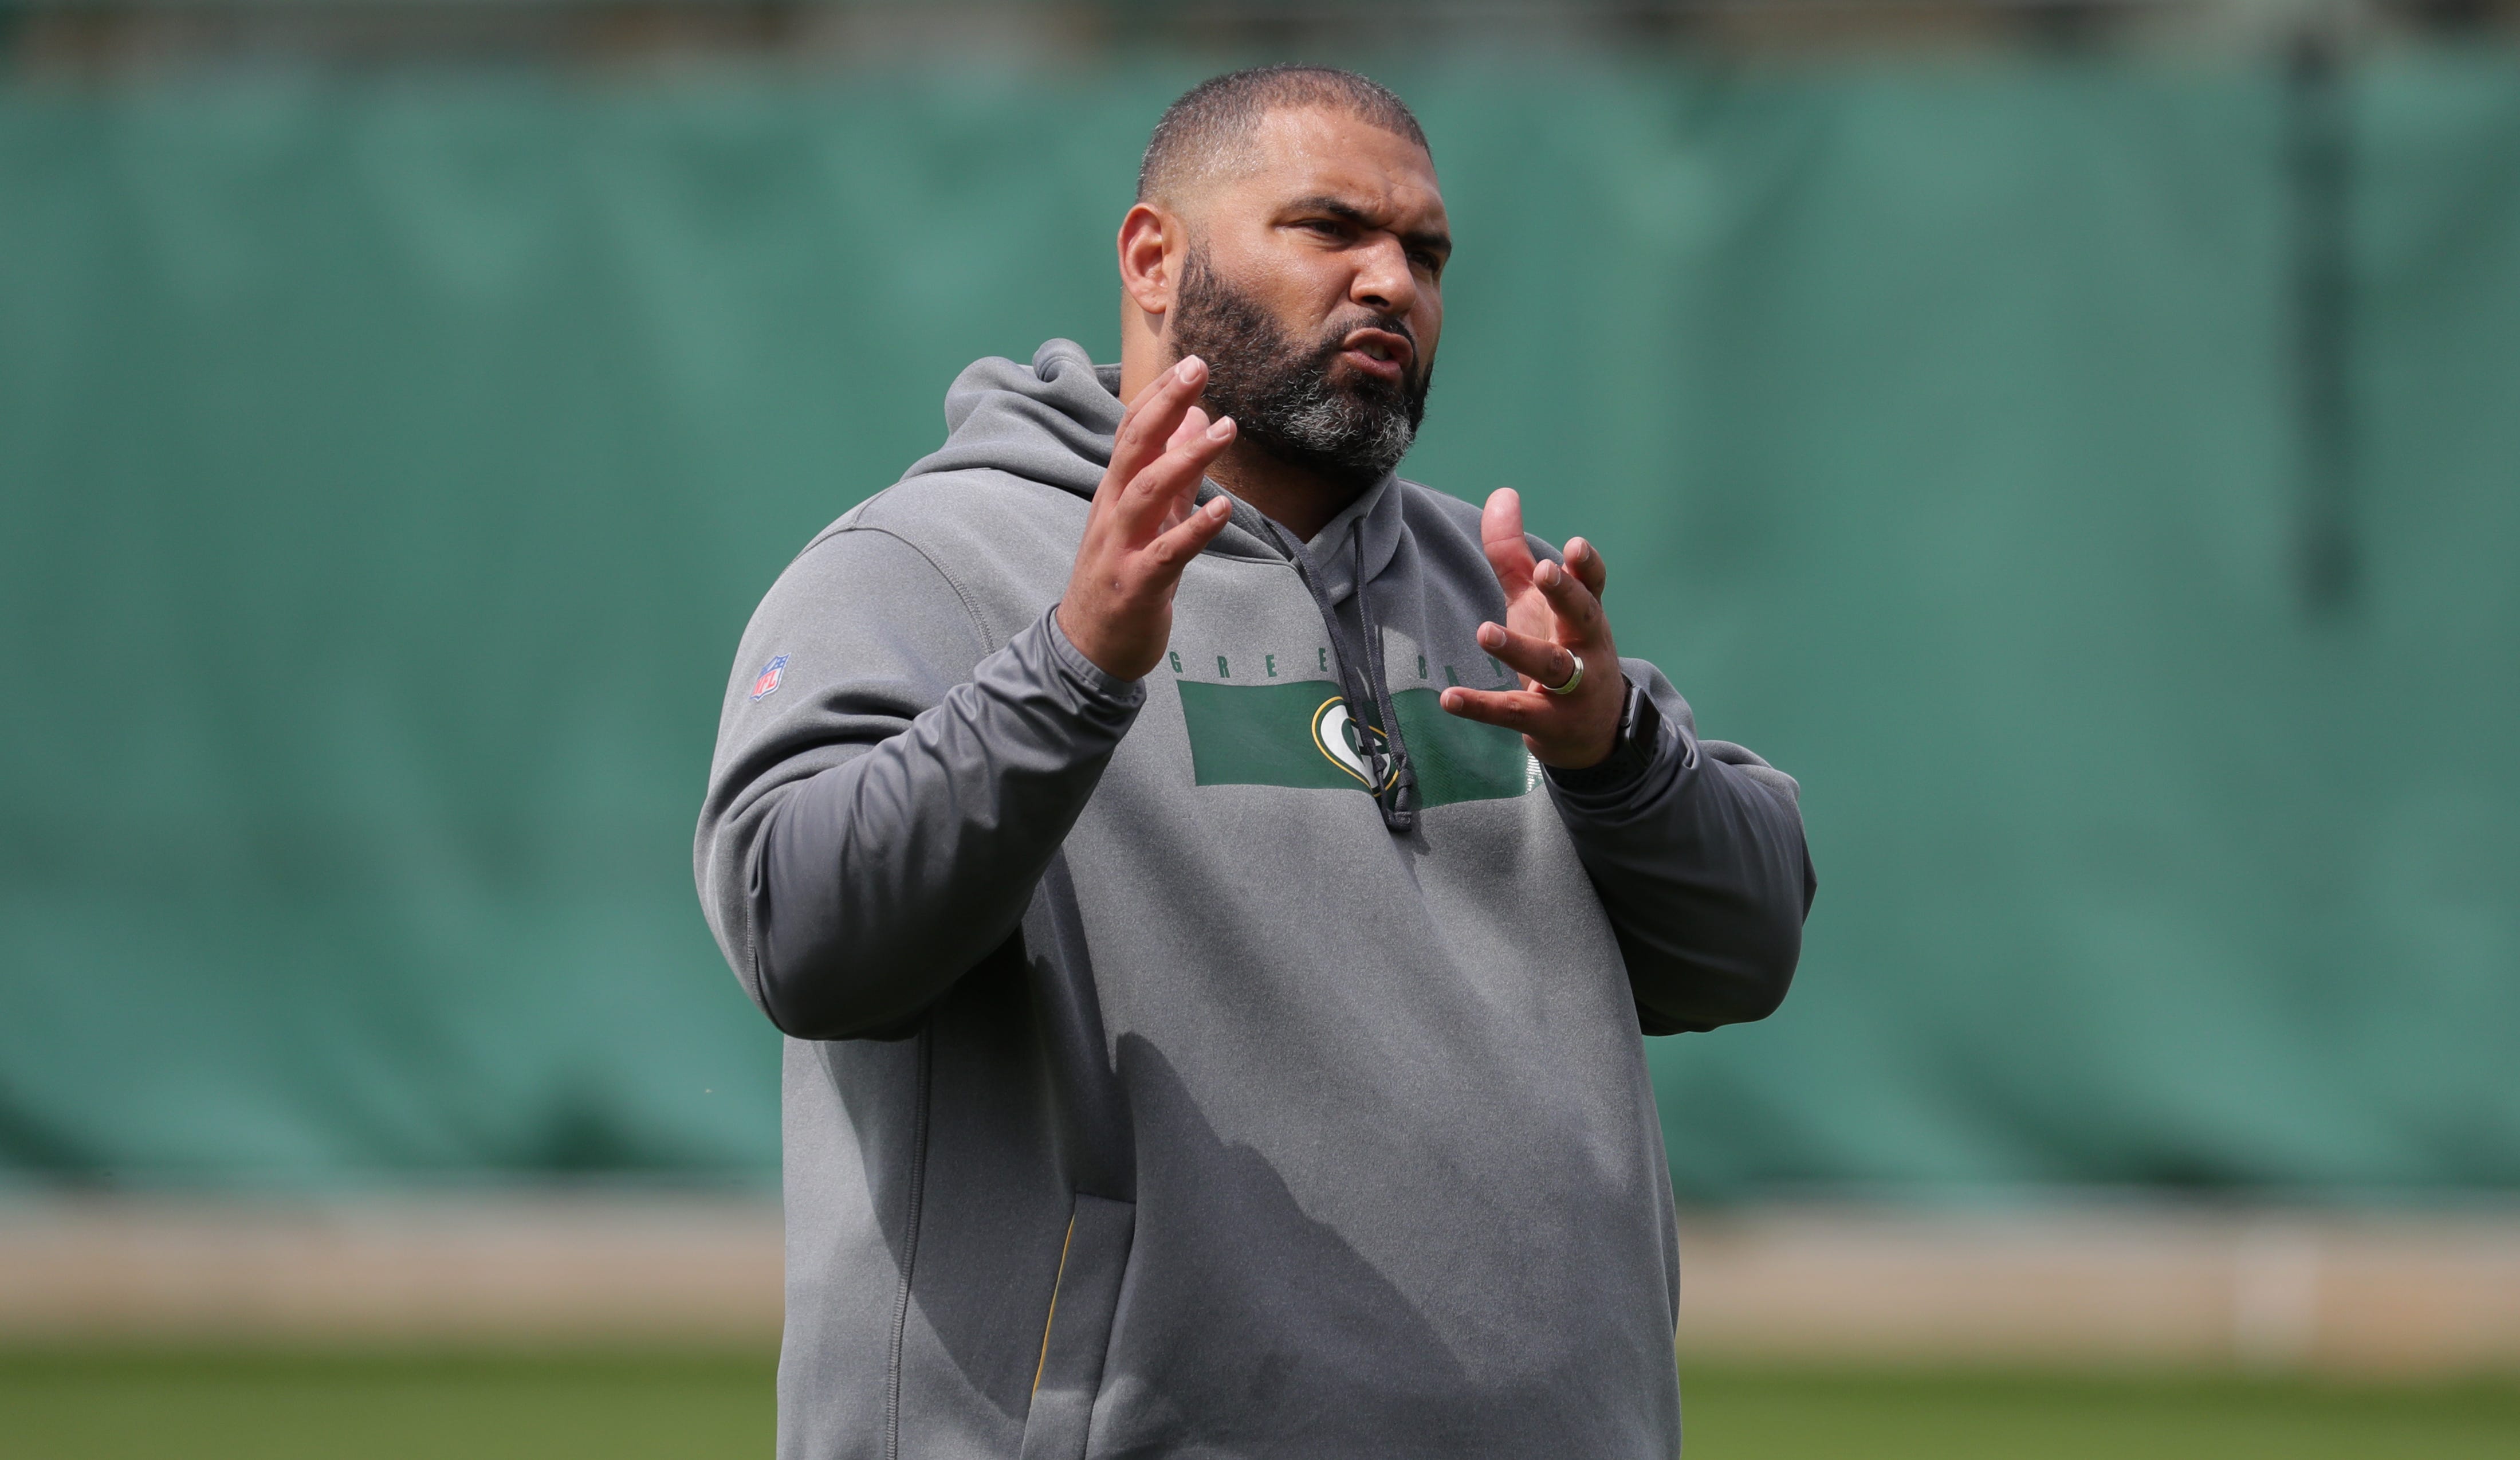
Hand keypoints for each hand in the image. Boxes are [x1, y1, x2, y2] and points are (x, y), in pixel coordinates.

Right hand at [1057, 356, 1238, 678]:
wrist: (1090, 648)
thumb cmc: (1122, 576)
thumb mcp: (1152, 519)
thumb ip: (1178, 473)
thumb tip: (1201, 420)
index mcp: (1114, 493)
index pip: (1130, 432)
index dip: (1158, 395)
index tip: (1192, 362)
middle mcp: (1111, 512)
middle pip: (1133, 448)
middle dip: (1164, 405)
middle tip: (1199, 369)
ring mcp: (1120, 548)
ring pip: (1146, 492)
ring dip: (1186, 458)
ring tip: (1226, 429)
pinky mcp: (1136, 584)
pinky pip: (1166, 553)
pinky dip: (1194, 530)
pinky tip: (1223, 510)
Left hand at [1438, 488, 1622, 768]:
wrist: (1594, 732)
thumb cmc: (1562, 650)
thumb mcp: (1538, 604)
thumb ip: (1516, 554)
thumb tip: (1503, 493)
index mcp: (1584, 615)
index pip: (1592, 585)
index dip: (1586, 566)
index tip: (1574, 546)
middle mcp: (1586, 648)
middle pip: (1583, 617)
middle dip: (1566, 595)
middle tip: (1546, 571)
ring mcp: (1573, 688)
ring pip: (1550, 667)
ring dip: (1520, 649)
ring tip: (1485, 632)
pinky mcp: (1549, 722)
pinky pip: (1514, 714)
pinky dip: (1481, 706)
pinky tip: (1449, 699)